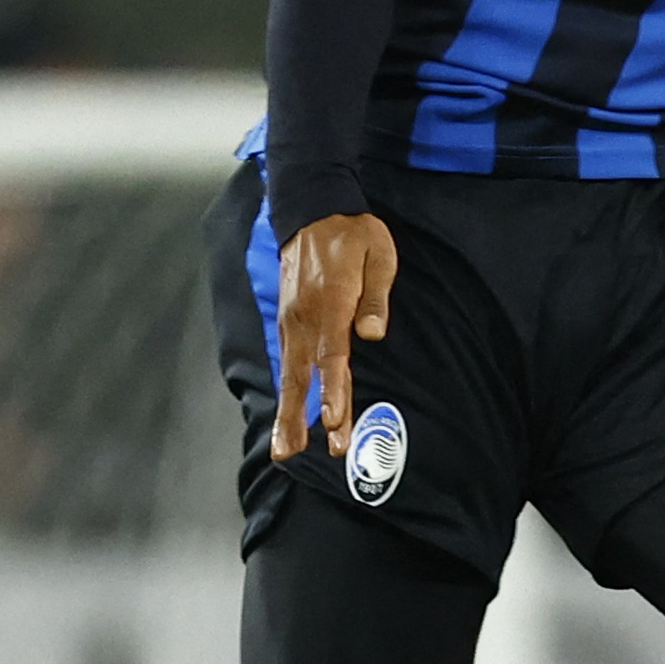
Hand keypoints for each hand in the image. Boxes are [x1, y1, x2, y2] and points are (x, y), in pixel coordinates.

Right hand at [270, 212, 398, 461]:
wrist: (312, 210)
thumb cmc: (354, 234)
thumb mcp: (379, 254)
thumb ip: (375, 296)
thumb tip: (371, 334)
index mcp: (332, 301)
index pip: (332, 354)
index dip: (333, 389)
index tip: (334, 419)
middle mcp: (306, 316)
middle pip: (305, 374)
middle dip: (305, 416)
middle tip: (305, 453)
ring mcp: (292, 320)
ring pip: (289, 373)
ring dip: (288, 412)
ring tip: (285, 450)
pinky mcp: (287, 321)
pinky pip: (286, 361)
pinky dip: (285, 391)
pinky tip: (287, 416)